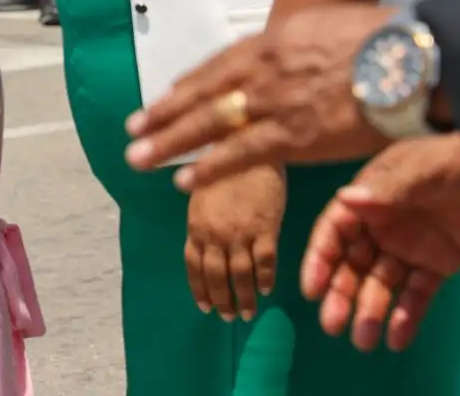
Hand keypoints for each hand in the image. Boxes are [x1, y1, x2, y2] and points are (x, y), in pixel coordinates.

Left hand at [125, 3, 395, 188]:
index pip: (219, 64)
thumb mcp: (329, 25)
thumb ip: (302, 43)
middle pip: (202, 93)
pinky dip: (209, 167)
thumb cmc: (385, 40)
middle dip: (164, 113)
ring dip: (170, 141)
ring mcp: (274, 103)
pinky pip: (241, 155)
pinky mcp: (294, 137)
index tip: (168, 95)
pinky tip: (182, 179)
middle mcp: (263, 70)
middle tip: (133, 128)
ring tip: (138, 156)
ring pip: (210, 124)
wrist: (414, 59)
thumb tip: (294, 50)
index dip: (191, 83)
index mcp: (273, 40)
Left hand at [185, 164, 284, 321]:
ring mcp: (240, 233)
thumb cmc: (224, 164)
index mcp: (196, 223)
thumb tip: (205, 241)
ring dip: (243, 298)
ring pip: (239, 276)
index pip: (193, 265)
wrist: (246, 142)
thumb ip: (204, 218)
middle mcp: (214, 233)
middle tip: (227, 316)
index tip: (204, 304)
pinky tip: (267, 289)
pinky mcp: (265, 228)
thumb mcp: (204, 191)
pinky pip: (265, 263)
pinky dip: (266, 279)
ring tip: (247, 312)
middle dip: (220, 300)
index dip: (198, 287)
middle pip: (215, 276)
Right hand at [302, 133, 459, 351]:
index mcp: (369, 200)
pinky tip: (397, 340)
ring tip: (364, 342)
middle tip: (333, 326)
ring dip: (371, 310)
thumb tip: (344, 199)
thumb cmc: (453, 162)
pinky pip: (418, 293)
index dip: (319, 260)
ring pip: (381, 283)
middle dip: (341, 294)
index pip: (334, 232)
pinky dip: (407, 316)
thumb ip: (386, 189)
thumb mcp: (420, 170)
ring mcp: (408, 247)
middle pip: (353, 265)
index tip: (311, 290)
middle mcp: (381, 227)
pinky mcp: (437, 264)